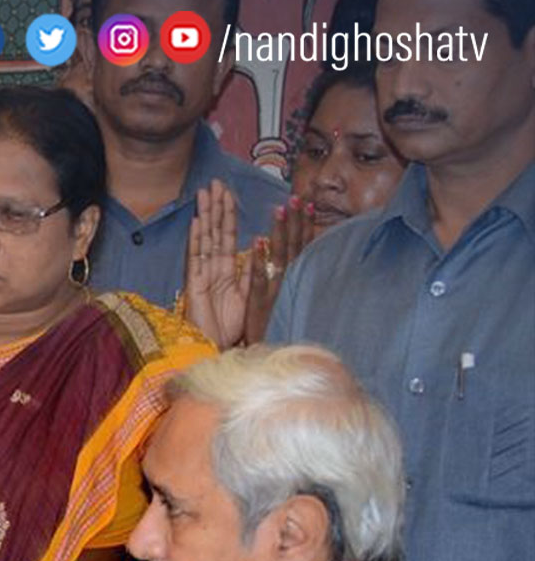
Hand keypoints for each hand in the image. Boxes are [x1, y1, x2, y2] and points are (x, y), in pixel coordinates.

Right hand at [185, 181, 247, 347]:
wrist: (214, 347)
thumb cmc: (230, 326)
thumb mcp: (248, 295)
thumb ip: (252, 272)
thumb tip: (259, 246)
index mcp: (227, 269)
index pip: (228, 235)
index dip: (229, 214)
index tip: (228, 193)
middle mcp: (214, 267)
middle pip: (215, 231)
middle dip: (216, 207)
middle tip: (215, 183)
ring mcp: (203, 274)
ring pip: (206, 239)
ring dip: (206, 216)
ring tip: (205, 193)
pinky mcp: (196, 284)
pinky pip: (197, 258)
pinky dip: (197, 240)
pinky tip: (198, 222)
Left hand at [241, 197, 313, 345]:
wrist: (273, 364)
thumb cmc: (278, 332)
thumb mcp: (287, 305)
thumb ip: (292, 284)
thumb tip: (297, 263)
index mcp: (292, 282)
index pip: (298, 248)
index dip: (301, 225)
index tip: (304, 202)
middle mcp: (287, 284)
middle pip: (292, 247)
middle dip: (295, 221)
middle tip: (297, 196)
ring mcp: (274, 293)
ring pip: (277, 258)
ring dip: (279, 232)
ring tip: (279, 208)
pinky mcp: (259, 305)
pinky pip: (257, 279)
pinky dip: (258, 260)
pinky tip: (256, 242)